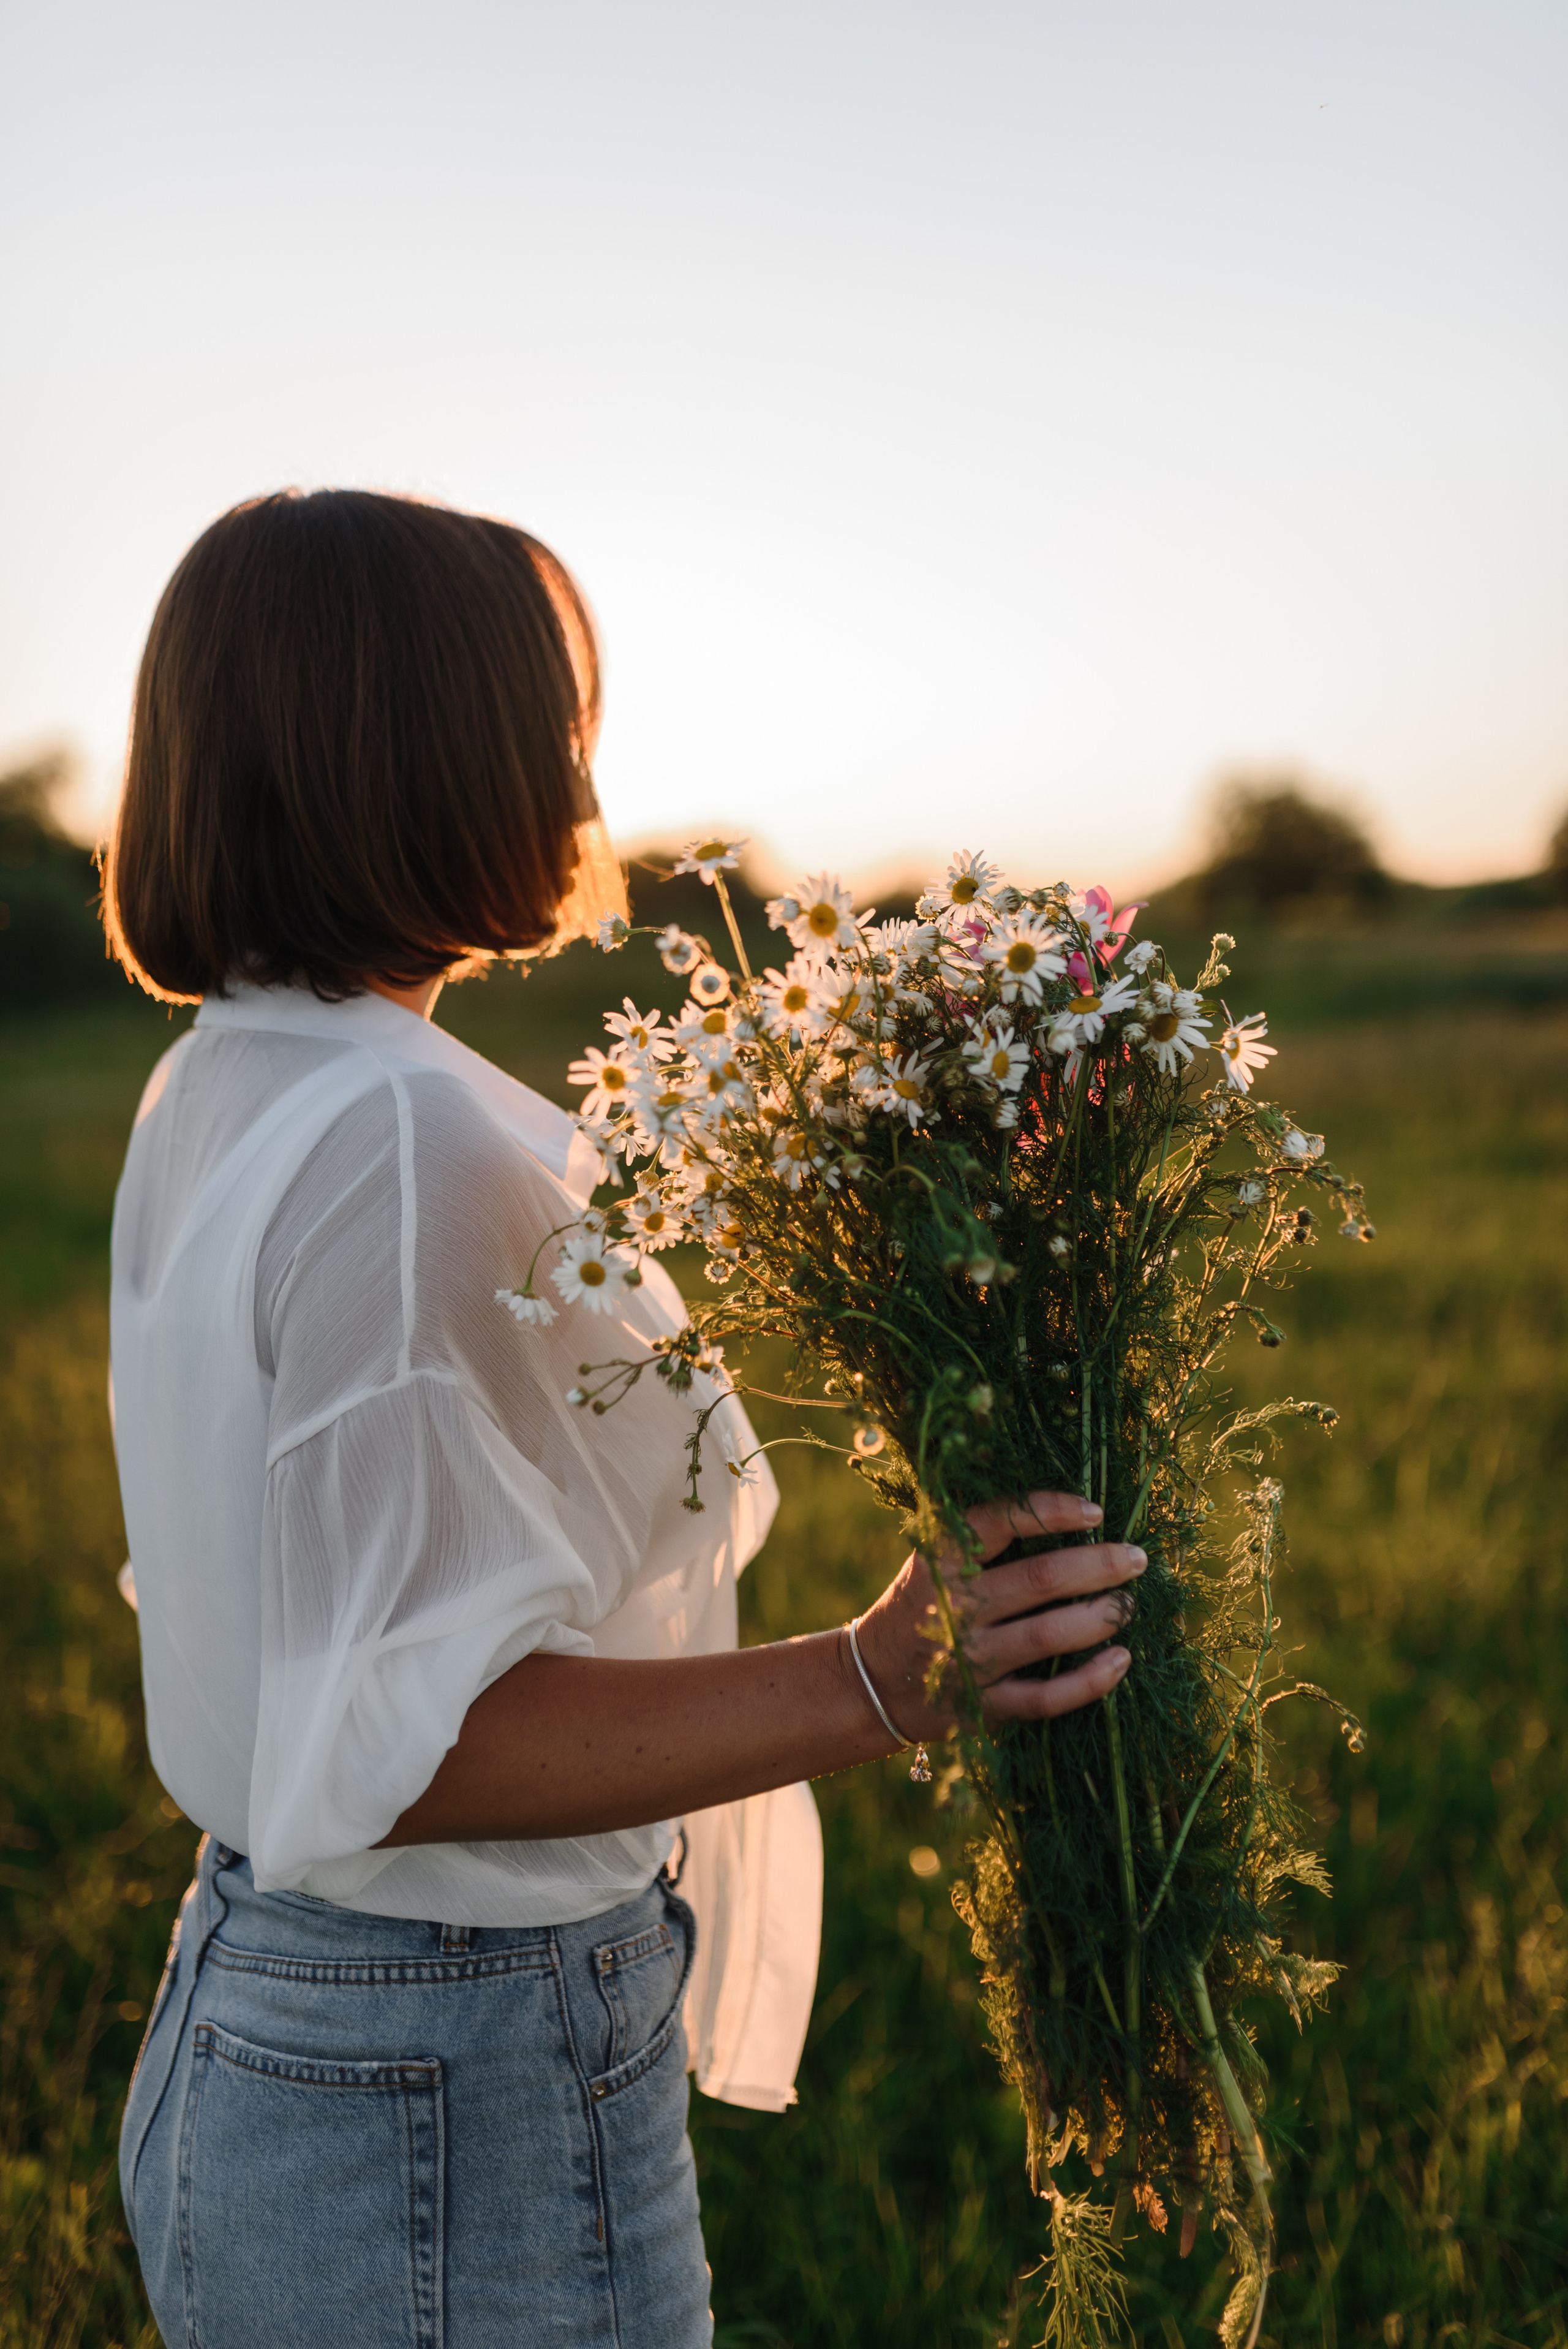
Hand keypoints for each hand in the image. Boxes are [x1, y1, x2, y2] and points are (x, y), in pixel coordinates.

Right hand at [851, 1490, 1143, 1741]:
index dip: (1053, 1512)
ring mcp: (970, 1658)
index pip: (1000, 1520)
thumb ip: (987, 1537)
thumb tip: (1077, 1515)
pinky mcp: (985, 1704)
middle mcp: (954, 1605)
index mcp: (941, 1558)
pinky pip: (1047, 1697)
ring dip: (1101, 1617)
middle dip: (1099, 1565)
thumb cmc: (924, 1602)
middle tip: (1137, 1558)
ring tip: (1129, 1603)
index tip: (1096, 1511)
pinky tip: (1121, 1661)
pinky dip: (1090, 1681)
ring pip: (1049, 1636)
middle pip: (1041, 1579)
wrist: (875, 1678)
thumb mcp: (936, 1558)